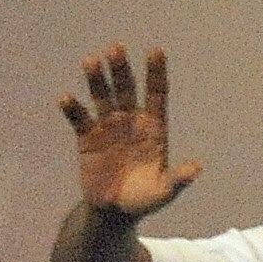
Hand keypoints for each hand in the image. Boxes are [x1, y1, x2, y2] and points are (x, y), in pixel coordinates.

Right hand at [58, 45, 201, 219]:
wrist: (114, 212)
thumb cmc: (144, 199)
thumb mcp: (164, 191)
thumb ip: (177, 179)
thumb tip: (196, 169)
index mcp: (153, 127)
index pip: (156, 93)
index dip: (155, 72)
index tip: (155, 50)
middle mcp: (130, 121)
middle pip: (126, 89)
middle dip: (121, 69)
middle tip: (116, 49)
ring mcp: (108, 127)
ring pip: (102, 97)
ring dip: (97, 79)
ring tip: (91, 61)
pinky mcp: (87, 139)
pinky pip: (79, 119)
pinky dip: (73, 109)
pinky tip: (66, 98)